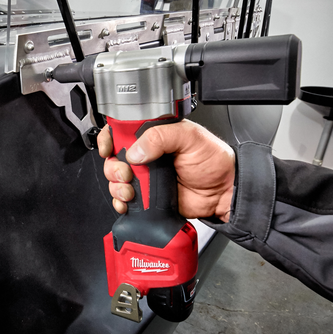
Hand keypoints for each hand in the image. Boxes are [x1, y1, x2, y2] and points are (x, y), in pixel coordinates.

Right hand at [98, 120, 235, 221]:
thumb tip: (136, 151)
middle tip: (126, 173)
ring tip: (131, 190)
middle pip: (113, 158)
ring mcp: (145, 176)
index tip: (109, 148)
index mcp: (153, 135)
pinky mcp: (146, 197)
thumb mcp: (189, 137)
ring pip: (115, 180)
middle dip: (113, 167)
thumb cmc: (213, 161)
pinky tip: (128, 202)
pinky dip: (120, 202)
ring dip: (116, 186)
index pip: (121, 131)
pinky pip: (123, 200)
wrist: (223, 193)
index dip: (109, 138)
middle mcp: (146, 155)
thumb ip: (161, 137)